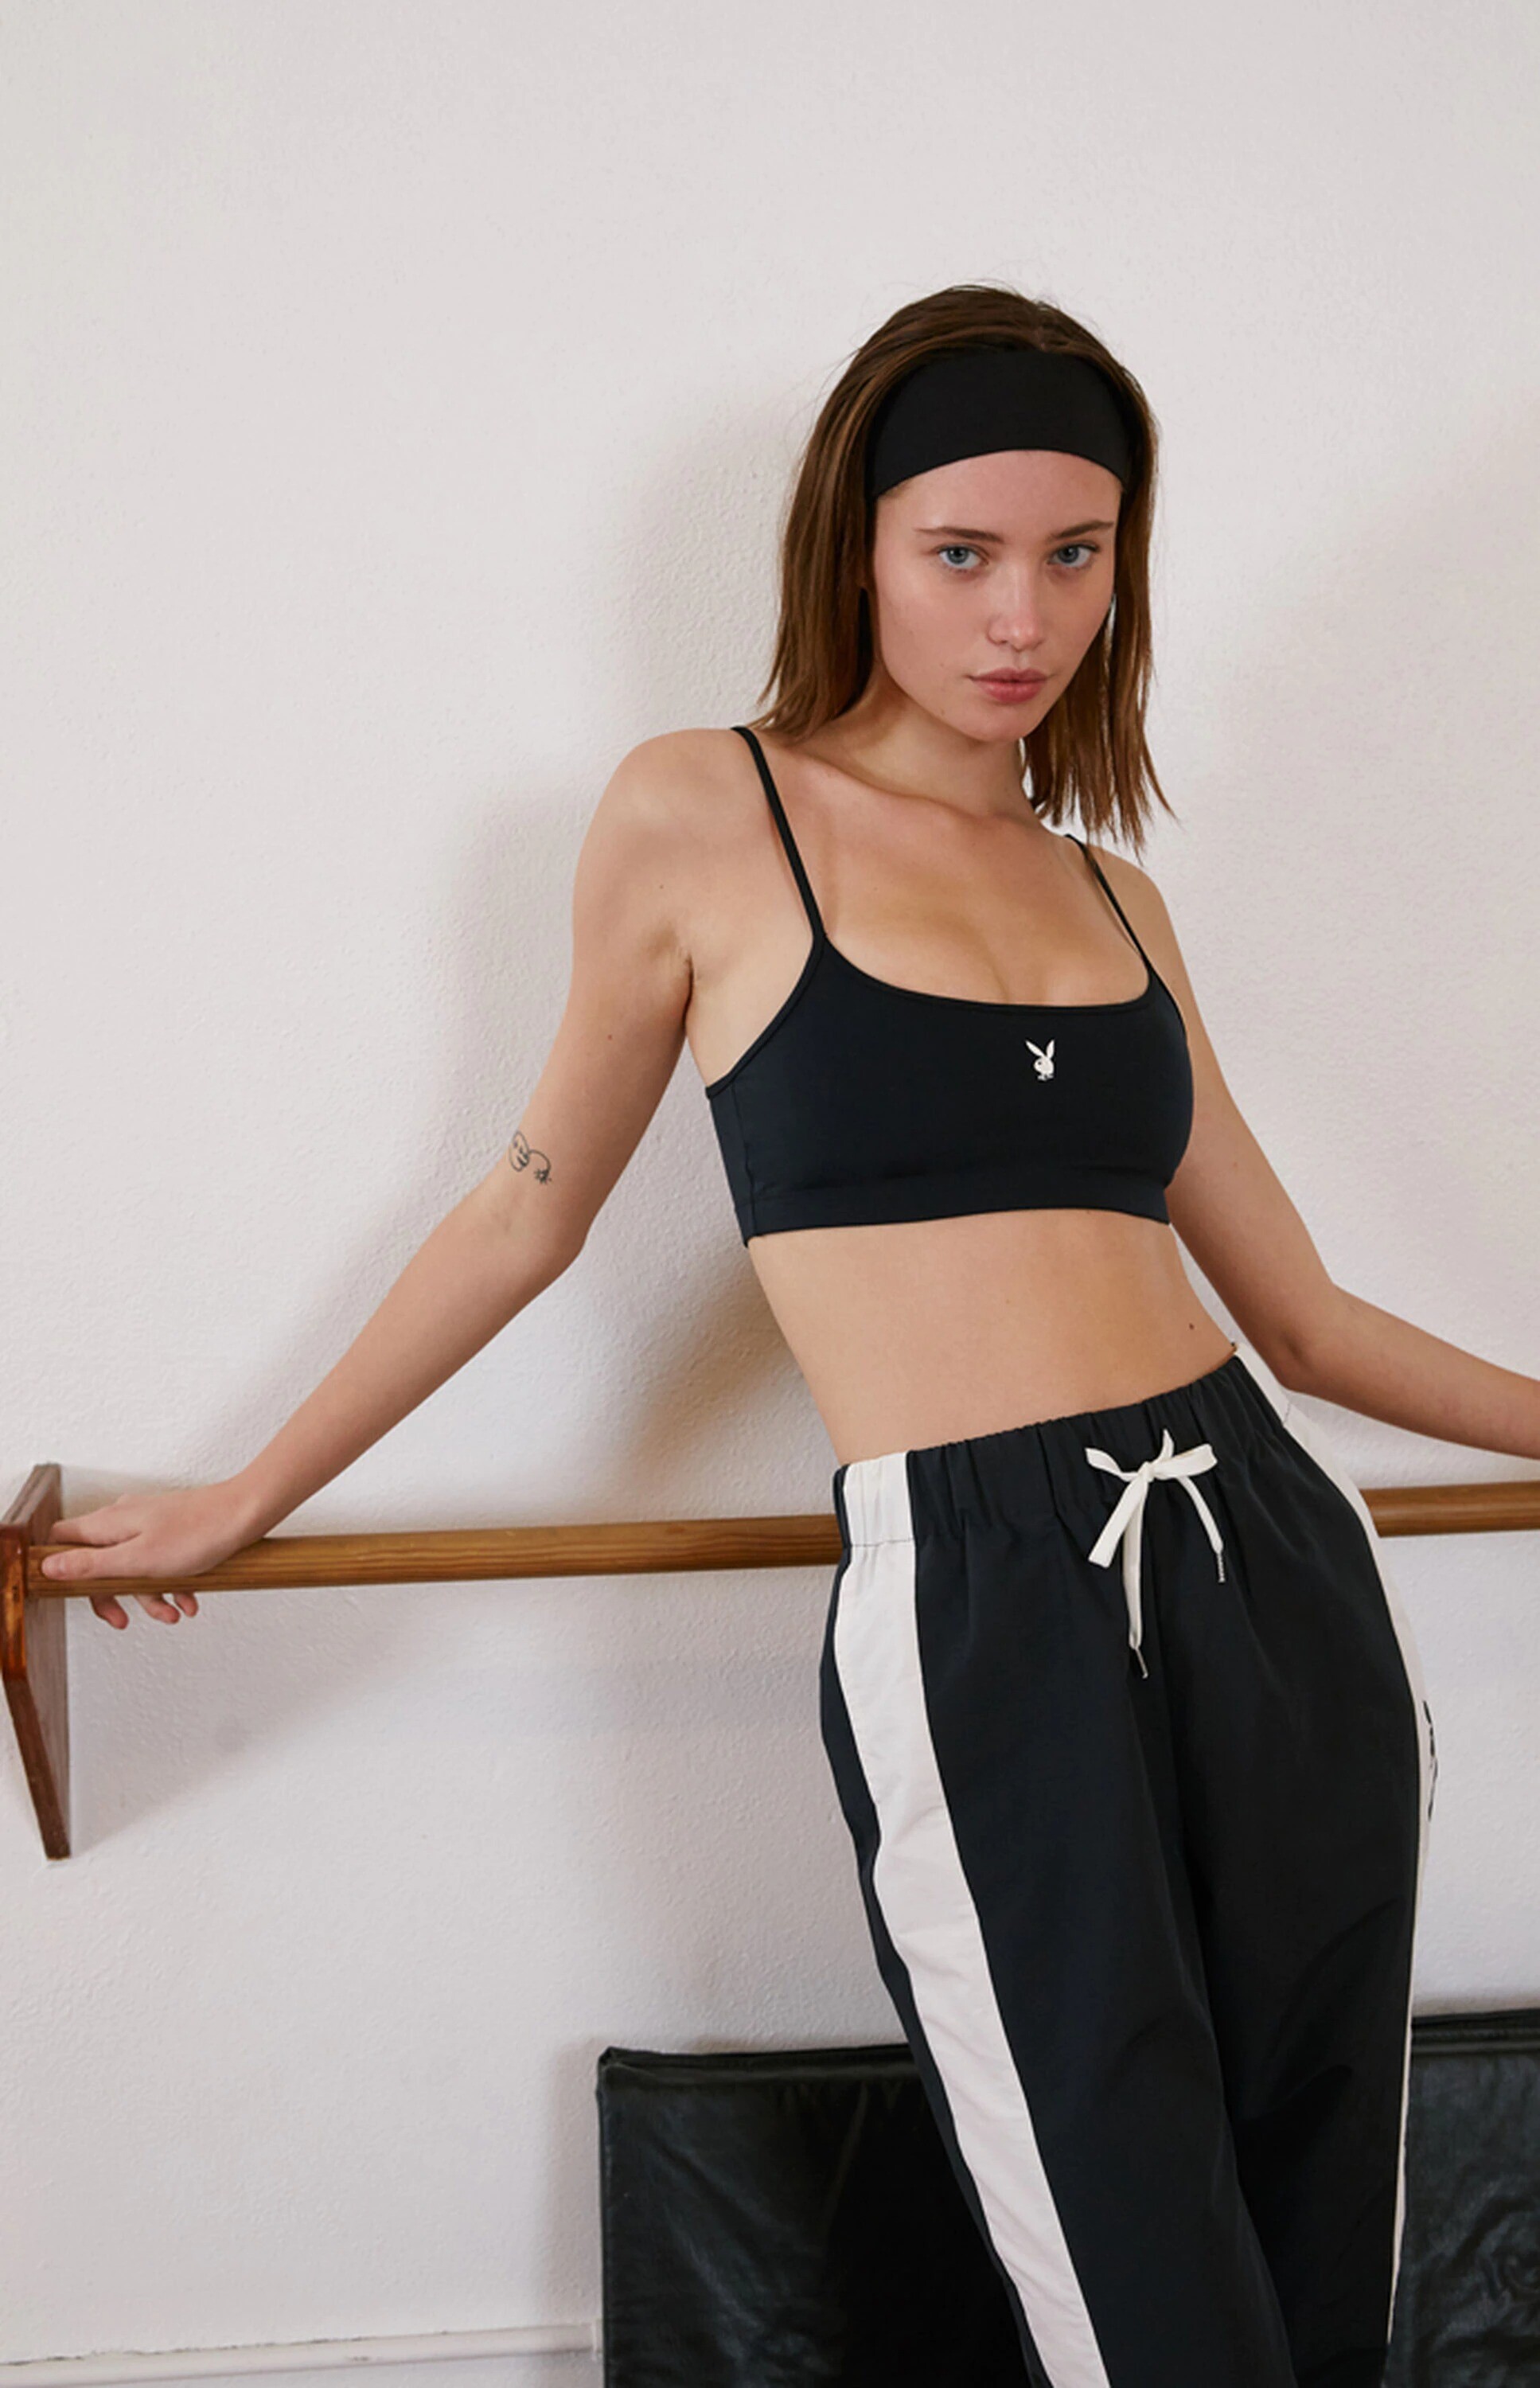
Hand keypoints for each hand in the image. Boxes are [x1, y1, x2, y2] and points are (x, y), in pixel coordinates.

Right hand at [38, 1483, 258, 1628]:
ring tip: (174, 1615)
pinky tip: (189, 1600)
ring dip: (150, 1595)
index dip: (57, 1569)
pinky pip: (158, 1563)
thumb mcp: (137, 1560)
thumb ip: (91, 1566)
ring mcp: (146, 1525)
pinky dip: (170, 1583)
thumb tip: (47, 1568)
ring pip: (132, 1567)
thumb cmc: (197, 1533)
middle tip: (123, 1621)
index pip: (61, 1540)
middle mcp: (122, 1520)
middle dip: (113, 1595)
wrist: (244, 1514)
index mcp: (107, 1524)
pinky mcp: (169, 1532)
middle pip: (97, 1562)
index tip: (70, 1594)